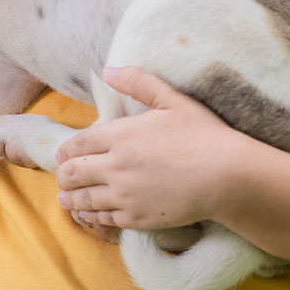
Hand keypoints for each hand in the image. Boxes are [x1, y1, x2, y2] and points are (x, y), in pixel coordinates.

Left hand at [55, 66, 244, 231]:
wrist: (227, 176)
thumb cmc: (203, 134)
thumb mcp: (172, 99)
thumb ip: (138, 81)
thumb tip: (108, 70)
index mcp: (120, 135)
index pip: (78, 144)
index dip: (66, 150)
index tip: (63, 154)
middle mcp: (115, 166)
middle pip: (73, 173)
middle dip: (64, 175)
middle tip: (63, 177)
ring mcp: (124, 195)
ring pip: (83, 200)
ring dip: (71, 199)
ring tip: (66, 199)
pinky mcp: (136, 218)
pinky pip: (104, 219)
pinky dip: (92, 217)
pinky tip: (89, 216)